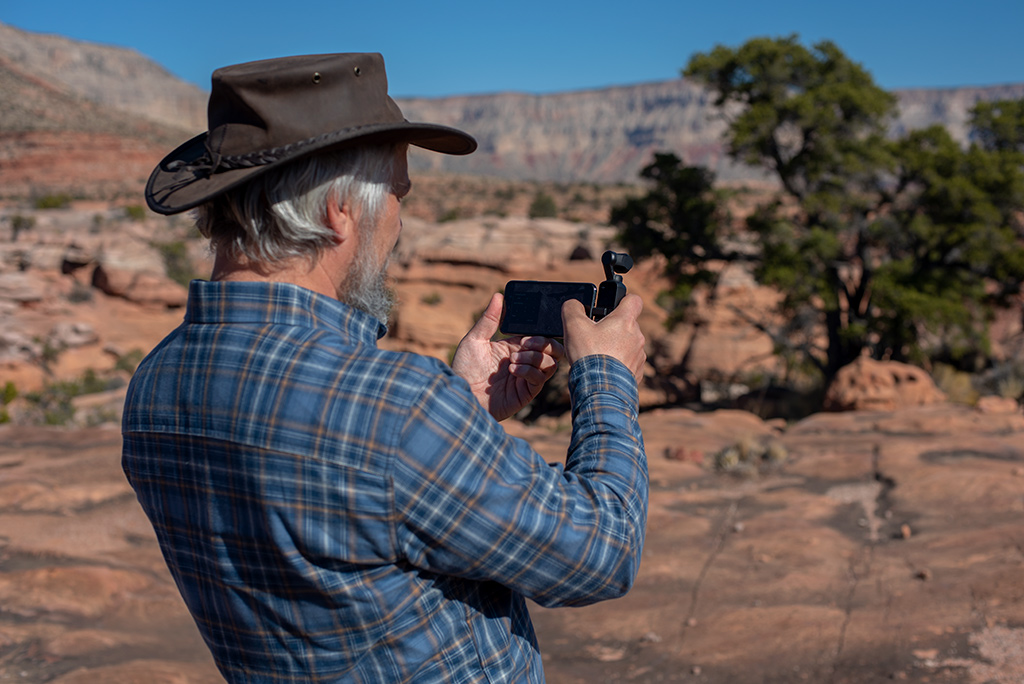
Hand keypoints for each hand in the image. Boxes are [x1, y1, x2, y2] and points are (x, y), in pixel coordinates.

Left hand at [452, 293, 564, 420]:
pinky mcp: (527, 392)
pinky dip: (529, 371)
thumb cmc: (464, 369)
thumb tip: (498, 295)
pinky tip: (513, 370)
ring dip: (534, 358)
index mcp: (515, 346)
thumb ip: (489, 319)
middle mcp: (525, 360)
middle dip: (544, 343)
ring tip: (513, 360)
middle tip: (525, 344)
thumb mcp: (474, 340)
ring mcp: (527, 377)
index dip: (539, 332)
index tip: (527, 333)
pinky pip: (540, 379)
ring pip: (551, 363)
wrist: (462, 395)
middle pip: (553, 348)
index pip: (539, 335)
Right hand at [561, 293, 645, 382]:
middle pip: (628, 324)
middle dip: (613, 328)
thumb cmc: (588, 355)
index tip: (612, 306)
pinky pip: (628, 363)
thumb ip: (572, 308)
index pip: (634, 299)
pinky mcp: (637, 372)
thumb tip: (574, 304)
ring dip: (616, 347)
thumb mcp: (573, 325)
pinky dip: (618, 364)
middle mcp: (637, 336)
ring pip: (628, 345)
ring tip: (598, 355)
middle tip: (595, 336)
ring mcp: (639, 356)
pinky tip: (604, 369)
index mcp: (625, 320)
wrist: (600, 389)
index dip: (623, 300)